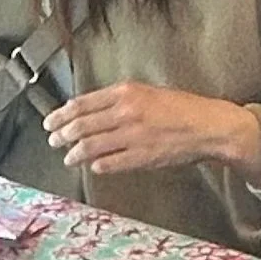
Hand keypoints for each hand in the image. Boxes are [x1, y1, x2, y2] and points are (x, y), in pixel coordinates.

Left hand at [44, 83, 260, 181]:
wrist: (210, 127)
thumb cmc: (183, 108)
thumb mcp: (148, 92)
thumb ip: (120, 100)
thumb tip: (91, 111)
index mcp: (127, 92)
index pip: (82, 103)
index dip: (61, 115)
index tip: (51, 121)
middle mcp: (126, 113)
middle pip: (81, 126)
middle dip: (62, 135)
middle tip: (54, 141)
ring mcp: (133, 136)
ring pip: (91, 146)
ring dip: (75, 154)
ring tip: (68, 157)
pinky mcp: (142, 157)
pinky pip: (110, 163)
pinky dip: (97, 166)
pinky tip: (92, 167)